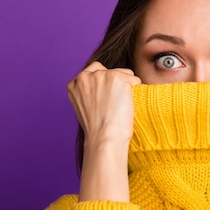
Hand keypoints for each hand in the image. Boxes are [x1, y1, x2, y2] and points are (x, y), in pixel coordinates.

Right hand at [67, 61, 140, 201]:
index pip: (94, 71)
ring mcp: (101, 75)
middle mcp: (85, 76)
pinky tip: (127, 105)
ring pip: (124, 73)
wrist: (104, 138)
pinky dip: (136, 90)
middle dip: (115, 83)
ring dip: (127, 86)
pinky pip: (134, 79)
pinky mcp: (117, 77)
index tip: (107, 98)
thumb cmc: (97, 129)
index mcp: (74, 84)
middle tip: (115, 104)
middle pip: (109, 70)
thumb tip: (104, 87)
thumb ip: (89, 92)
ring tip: (120, 106)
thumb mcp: (84, 107)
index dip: (104, 83)